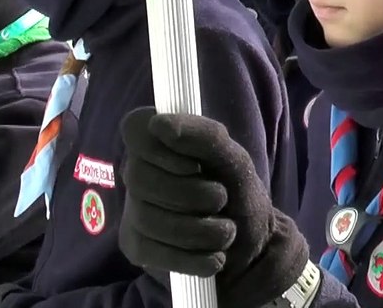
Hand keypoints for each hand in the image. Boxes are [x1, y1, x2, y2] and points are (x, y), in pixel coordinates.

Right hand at [119, 107, 309, 306]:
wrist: (250, 245)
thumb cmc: (238, 192)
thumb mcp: (235, 161)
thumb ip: (205, 137)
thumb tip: (159, 123)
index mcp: (159, 141)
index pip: (135, 128)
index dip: (163, 149)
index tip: (195, 166)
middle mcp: (137, 172)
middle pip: (141, 178)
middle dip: (194, 194)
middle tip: (221, 200)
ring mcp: (133, 211)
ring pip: (149, 219)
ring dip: (202, 230)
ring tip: (226, 232)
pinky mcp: (136, 247)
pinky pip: (154, 253)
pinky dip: (194, 258)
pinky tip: (215, 257)